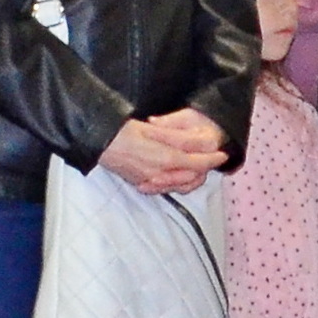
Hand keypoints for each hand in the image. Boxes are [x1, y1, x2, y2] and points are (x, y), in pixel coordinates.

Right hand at [99, 113, 225, 194]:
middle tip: (211, 158)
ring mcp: (149, 182)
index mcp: (164, 158)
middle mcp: (159, 175)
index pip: (197, 162)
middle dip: (205, 170)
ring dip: (192, 178)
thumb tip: (203, 140)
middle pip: (192, 178)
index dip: (212, 159)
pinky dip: (175, 183)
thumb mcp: (153, 128)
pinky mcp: (140, 185)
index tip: (223, 154)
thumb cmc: (121, 130)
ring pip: (180, 186)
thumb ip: (179, 136)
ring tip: (196, 167)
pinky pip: (165, 188)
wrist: (95, 143)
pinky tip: (175, 175)